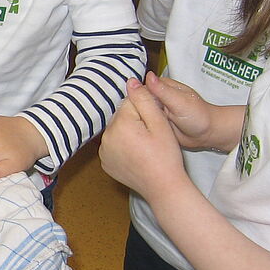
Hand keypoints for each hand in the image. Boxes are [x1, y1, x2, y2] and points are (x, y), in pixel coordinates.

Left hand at [99, 79, 189, 200]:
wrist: (164, 188)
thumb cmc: (166, 156)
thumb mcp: (160, 124)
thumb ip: (144, 100)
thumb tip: (131, 81)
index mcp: (120, 125)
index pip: (130, 103)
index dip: (147, 110)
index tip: (156, 123)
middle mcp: (106, 137)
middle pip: (122, 116)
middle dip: (136, 121)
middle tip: (153, 137)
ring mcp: (104, 152)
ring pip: (117, 130)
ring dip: (129, 132)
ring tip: (146, 146)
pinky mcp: (105, 163)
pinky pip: (114, 145)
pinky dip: (123, 146)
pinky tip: (137, 154)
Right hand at [137, 71, 216, 148]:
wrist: (207, 134)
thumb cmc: (198, 115)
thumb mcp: (179, 102)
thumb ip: (163, 90)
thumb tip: (148, 76)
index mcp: (162, 87)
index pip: (139, 88)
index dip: (132, 96)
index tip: (128, 106)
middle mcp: (157, 98)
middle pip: (136, 101)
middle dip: (133, 109)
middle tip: (133, 119)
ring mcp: (156, 111)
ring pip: (139, 113)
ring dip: (137, 119)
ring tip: (136, 126)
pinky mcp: (156, 123)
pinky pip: (144, 124)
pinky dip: (142, 127)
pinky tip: (140, 132)